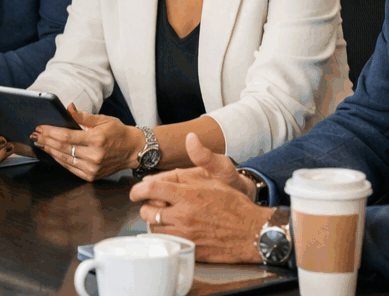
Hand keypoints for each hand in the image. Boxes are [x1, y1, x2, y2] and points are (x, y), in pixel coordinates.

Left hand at [31, 105, 142, 180]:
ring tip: (41, 143)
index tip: (40, 127)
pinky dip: (60, 160)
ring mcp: (92, 168)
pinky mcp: (91, 176)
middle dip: (46, 140)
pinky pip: (70, 168)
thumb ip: (82, 116)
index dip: (51, 132)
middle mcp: (94, 155)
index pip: (66, 136)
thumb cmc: (118, 132)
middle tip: (35, 135)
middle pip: (62, 148)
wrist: (133, 150)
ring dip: (50, 151)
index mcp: (96, 139)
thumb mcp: (103, 119)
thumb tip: (67, 108)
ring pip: (64, 159)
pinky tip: (53, 153)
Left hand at [129, 134, 272, 263]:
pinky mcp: (191, 249)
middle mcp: (184, 215)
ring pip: (154, 229)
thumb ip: (200, 157)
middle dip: (147, 206)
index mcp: (188, 194)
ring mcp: (186, 235)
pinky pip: (166, 243)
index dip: (138, 189)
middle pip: (148, 211)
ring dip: (154, 222)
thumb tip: (190, 138)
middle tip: (153, 203)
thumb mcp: (217, 175)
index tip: (135, 191)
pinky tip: (173, 230)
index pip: (152, 188)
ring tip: (164, 216)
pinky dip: (165, 236)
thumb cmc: (234, 203)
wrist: (252, 231)